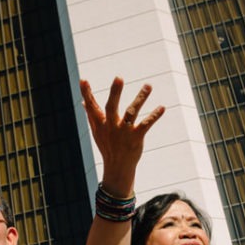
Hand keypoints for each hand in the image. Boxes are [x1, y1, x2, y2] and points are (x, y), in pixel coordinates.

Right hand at [79, 77, 164, 192]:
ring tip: (148, 85)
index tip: (82, 80)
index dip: (86, 94)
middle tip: (118, 78)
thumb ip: (91, 115)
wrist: (117, 167)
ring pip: (131, 112)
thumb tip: (83, 102)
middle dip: (115, 93)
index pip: (91, 106)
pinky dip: (154, 116)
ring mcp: (124, 132)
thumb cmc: (107, 146)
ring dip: (140, 98)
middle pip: (111, 107)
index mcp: (100, 123)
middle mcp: (111, 126)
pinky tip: (162, 108)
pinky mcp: (136, 137)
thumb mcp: (97, 131)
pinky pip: (145, 124)